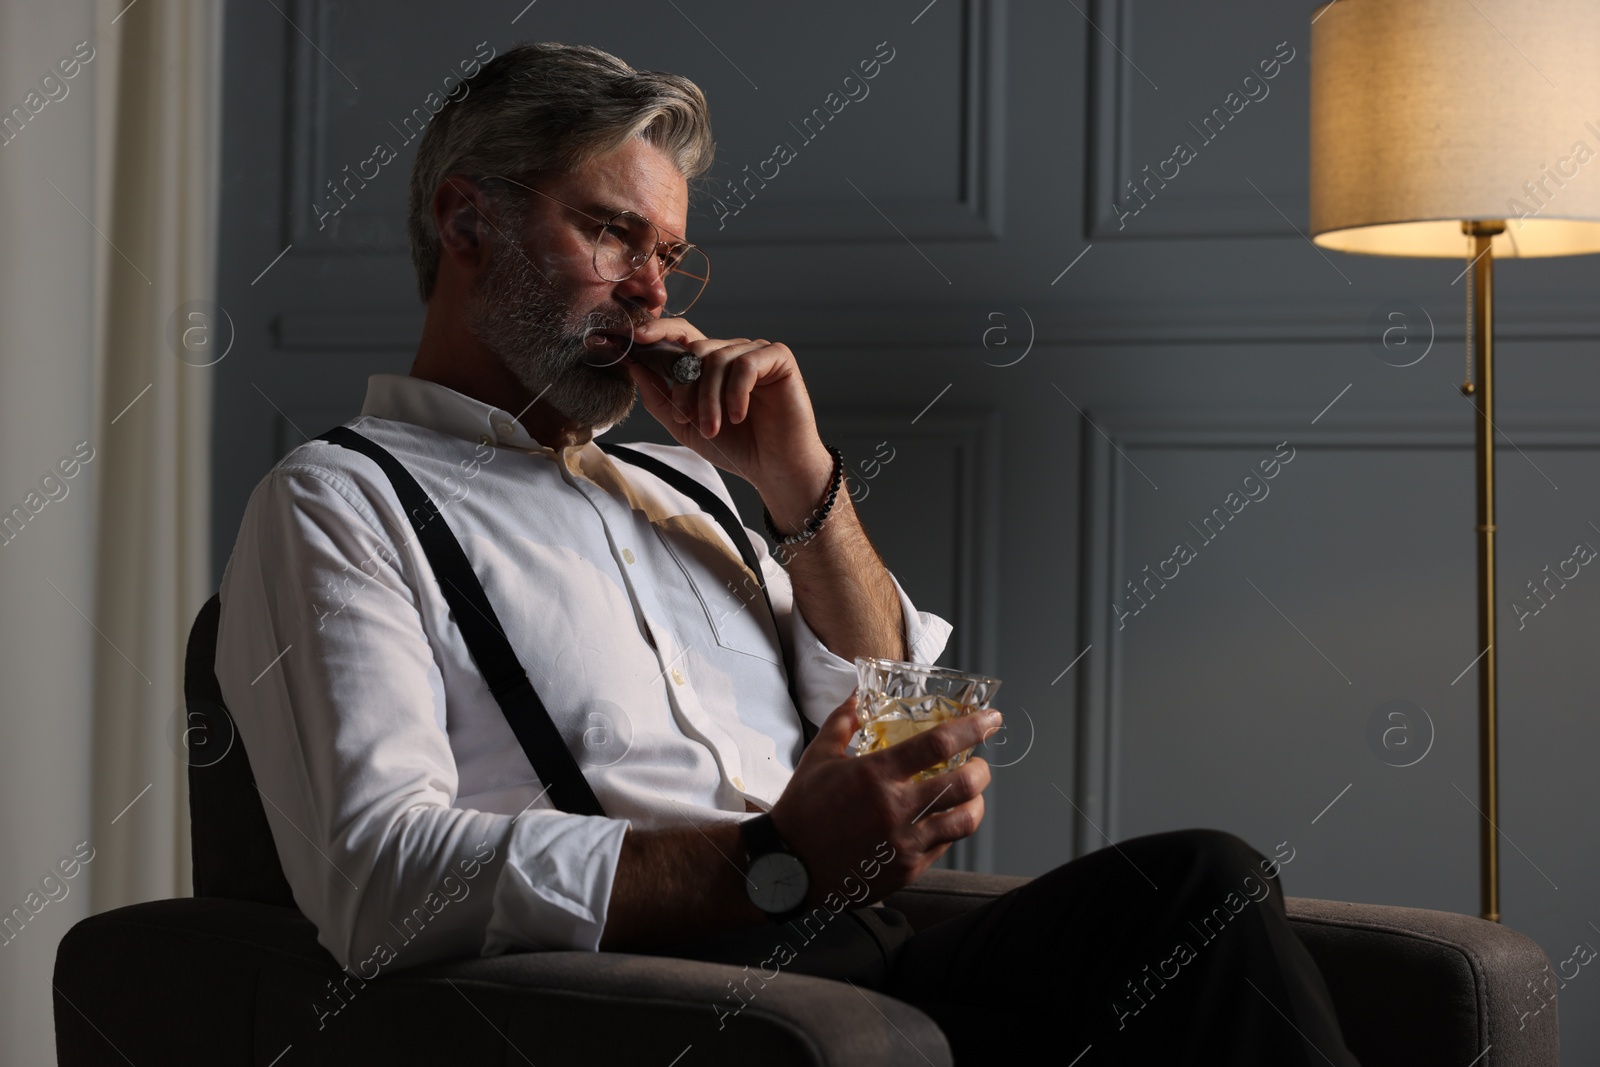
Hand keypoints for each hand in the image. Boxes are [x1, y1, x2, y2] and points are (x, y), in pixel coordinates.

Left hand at [622, 318, 832, 508]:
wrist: (774, 468)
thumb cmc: (735, 447)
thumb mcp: (685, 425)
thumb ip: (659, 397)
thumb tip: (634, 365)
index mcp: (711, 364)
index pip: (681, 335)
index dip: (658, 331)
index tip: (635, 339)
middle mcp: (733, 352)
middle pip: (695, 350)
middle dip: (685, 388)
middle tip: (686, 420)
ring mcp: (756, 352)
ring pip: (718, 359)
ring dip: (709, 399)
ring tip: (713, 429)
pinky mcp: (779, 358)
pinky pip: (746, 363)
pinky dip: (736, 392)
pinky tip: (738, 416)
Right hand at [766, 693, 1001, 909]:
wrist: (788, 865)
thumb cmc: (802, 810)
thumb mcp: (818, 756)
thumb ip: (843, 721)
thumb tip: (858, 694)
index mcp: (876, 774)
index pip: (939, 744)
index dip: (973, 728)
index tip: (990, 720)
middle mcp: (896, 808)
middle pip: (964, 784)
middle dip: (981, 770)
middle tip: (978, 763)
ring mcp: (904, 842)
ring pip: (964, 821)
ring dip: (975, 803)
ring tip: (969, 795)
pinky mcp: (906, 869)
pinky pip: (944, 846)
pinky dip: (950, 829)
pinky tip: (942, 820)